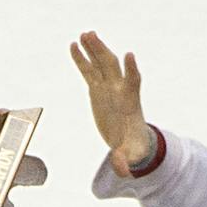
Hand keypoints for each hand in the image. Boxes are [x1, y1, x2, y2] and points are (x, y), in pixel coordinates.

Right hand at [70, 31, 155, 175]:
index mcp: (131, 102)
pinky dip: (82, 58)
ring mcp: (108, 87)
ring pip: (100, 63)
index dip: (132, 69)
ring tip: (84, 34)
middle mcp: (120, 89)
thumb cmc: (132, 146)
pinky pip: (89, 70)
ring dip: (93, 48)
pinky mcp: (97, 89)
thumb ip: (125, 161)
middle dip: (103, 51)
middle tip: (93, 36)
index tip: (129, 55)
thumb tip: (124, 172)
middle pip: (113, 66)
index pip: (134, 81)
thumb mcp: (129, 155)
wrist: (130, 140)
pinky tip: (73, 45)